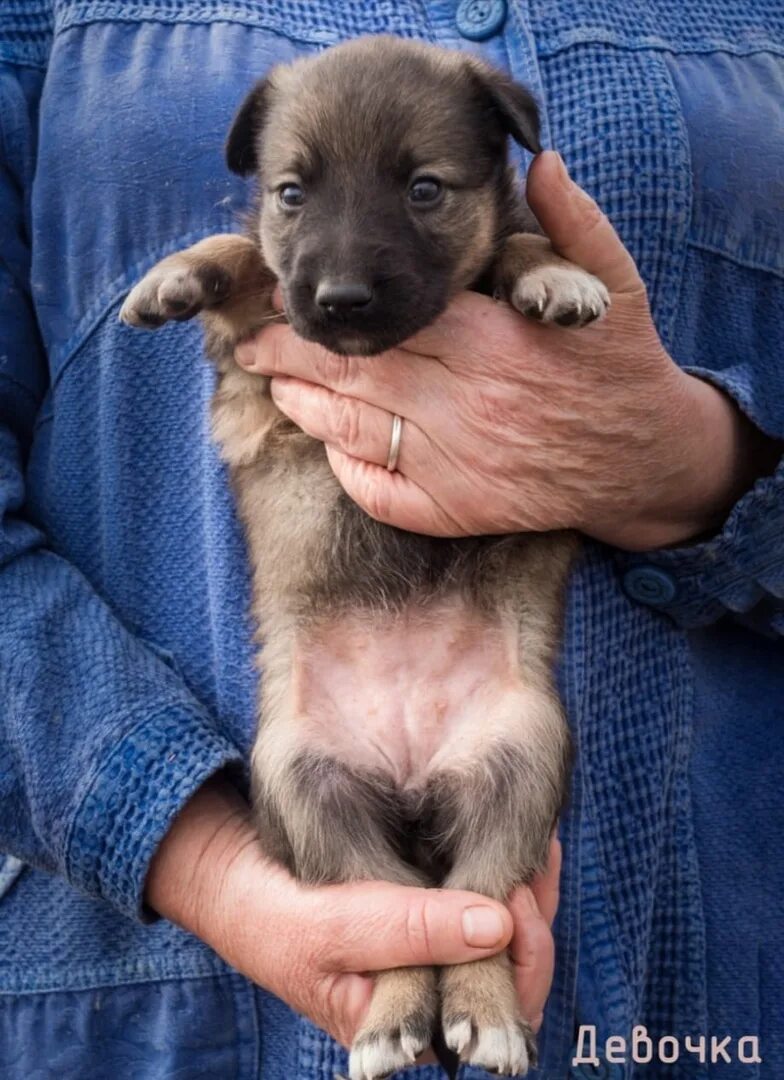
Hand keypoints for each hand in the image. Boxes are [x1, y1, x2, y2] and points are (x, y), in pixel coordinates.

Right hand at [146, 778, 558, 1049]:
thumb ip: (408, 932)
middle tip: (539, 858)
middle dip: (532, 918)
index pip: (491, 1014)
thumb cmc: (274, 919)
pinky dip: (504, 867)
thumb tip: (496, 924)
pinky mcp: (433, 906)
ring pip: (506, 933)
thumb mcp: (333, 928)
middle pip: (513, 972)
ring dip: (525, 888)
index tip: (515, 897)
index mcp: (411, 1026)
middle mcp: (433, 993)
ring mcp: (436, 948)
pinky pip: (485, 895)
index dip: (519, 961)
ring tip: (539, 841)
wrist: (239, 883)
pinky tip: (519, 832)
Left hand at [236, 151, 777, 550]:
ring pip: (353, 430)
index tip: (286, 300)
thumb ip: (571, 224)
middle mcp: (462, 401)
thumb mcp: (614, 284)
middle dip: (291, 357)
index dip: (327, 313)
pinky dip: (346, 469)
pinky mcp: (456, 509)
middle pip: (353, 372)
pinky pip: (380, 492)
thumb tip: (537, 163)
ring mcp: (455, 462)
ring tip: (277, 385)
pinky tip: (329, 447)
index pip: (382, 318)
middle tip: (254, 345)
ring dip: (306, 407)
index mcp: (488, 340)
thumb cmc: (621, 368)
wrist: (644, 459)